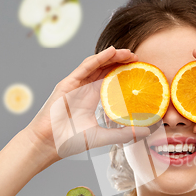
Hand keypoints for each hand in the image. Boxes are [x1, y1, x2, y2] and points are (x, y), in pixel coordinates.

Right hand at [23, 46, 150, 165]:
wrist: (49, 143)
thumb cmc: (71, 141)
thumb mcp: (103, 136)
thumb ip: (124, 134)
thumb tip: (146, 131)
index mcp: (92, 98)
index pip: (110, 80)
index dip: (123, 73)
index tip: (139, 70)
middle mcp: (85, 89)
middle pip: (105, 69)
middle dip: (120, 61)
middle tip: (137, 58)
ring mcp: (76, 85)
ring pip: (96, 64)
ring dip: (112, 56)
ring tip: (128, 53)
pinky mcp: (68, 83)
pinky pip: (85, 66)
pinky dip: (99, 58)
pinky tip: (111, 52)